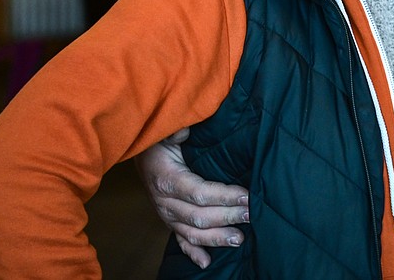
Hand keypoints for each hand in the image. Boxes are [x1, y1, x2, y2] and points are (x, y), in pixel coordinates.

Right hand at [136, 128, 250, 268]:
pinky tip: (206, 262)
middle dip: (228, 216)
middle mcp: (165, 202)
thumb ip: (175, 131)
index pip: (200, 192)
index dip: (224, 196)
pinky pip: (179, 240)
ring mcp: (166, 215)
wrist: (141, 155)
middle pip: (199, 216)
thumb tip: (184, 131)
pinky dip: (192, 252)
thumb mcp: (165, 132)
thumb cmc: (158, 141)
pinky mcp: (168, 221)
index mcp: (167, 179)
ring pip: (192, 232)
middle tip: (252, 214)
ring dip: (216, 237)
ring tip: (239, 238)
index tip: (247, 195)